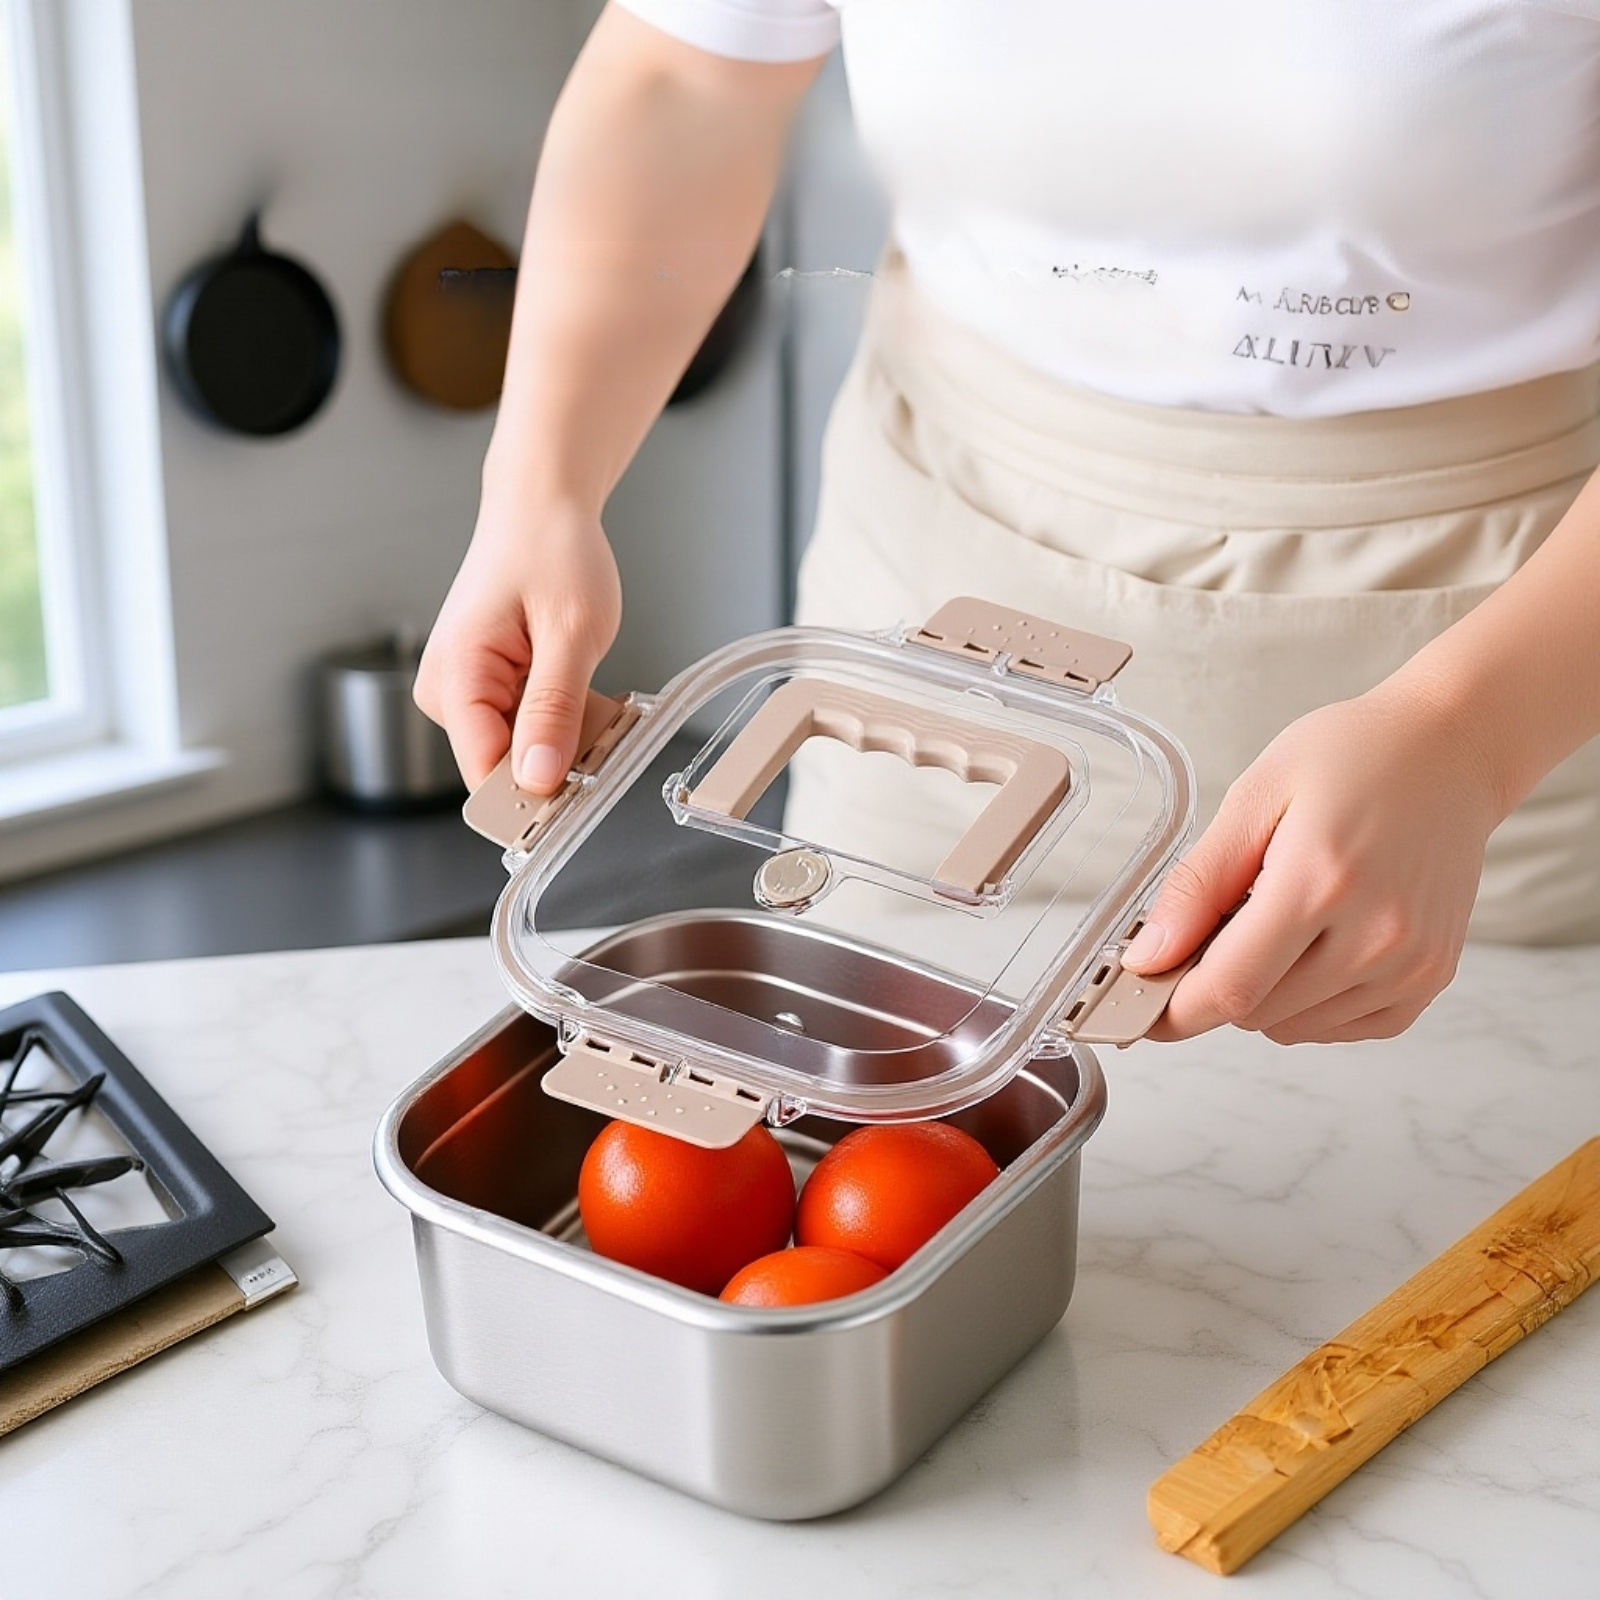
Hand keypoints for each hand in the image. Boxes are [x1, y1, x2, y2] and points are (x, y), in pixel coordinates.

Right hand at [415, 496, 621, 792]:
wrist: (539, 509)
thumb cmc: (551, 551)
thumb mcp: (569, 633)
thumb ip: (553, 710)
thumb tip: (539, 778)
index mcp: (455, 678)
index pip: (485, 776)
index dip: (536, 793)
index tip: (587, 786)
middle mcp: (446, 692)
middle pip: (503, 770)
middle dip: (558, 757)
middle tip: (601, 713)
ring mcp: (462, 693)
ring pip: (519, 753)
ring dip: (563, 735)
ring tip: (588, 685)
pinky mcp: (484, 690)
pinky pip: (524, 729)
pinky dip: (559, 719)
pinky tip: (577, 686)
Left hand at [1121, 681, 1502, 1043]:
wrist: (1450, 751)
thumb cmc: (1353, 757)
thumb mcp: (1254, 797)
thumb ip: (1197, 884)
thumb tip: (1149, 954)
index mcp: (1321, 880)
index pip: (1231, 988)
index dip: (1172, 1009)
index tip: (1137, 1004)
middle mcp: (1376, 934)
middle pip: (1256, 1014)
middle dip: (1213, 984)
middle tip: (1215, 924)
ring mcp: (1410, 963)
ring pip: (1293, 1027)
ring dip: (1262, 994)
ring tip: (1275, 917)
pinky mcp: (1429, 978)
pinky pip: (1340, 1027)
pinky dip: (1307, 1002)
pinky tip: (1312, 944)